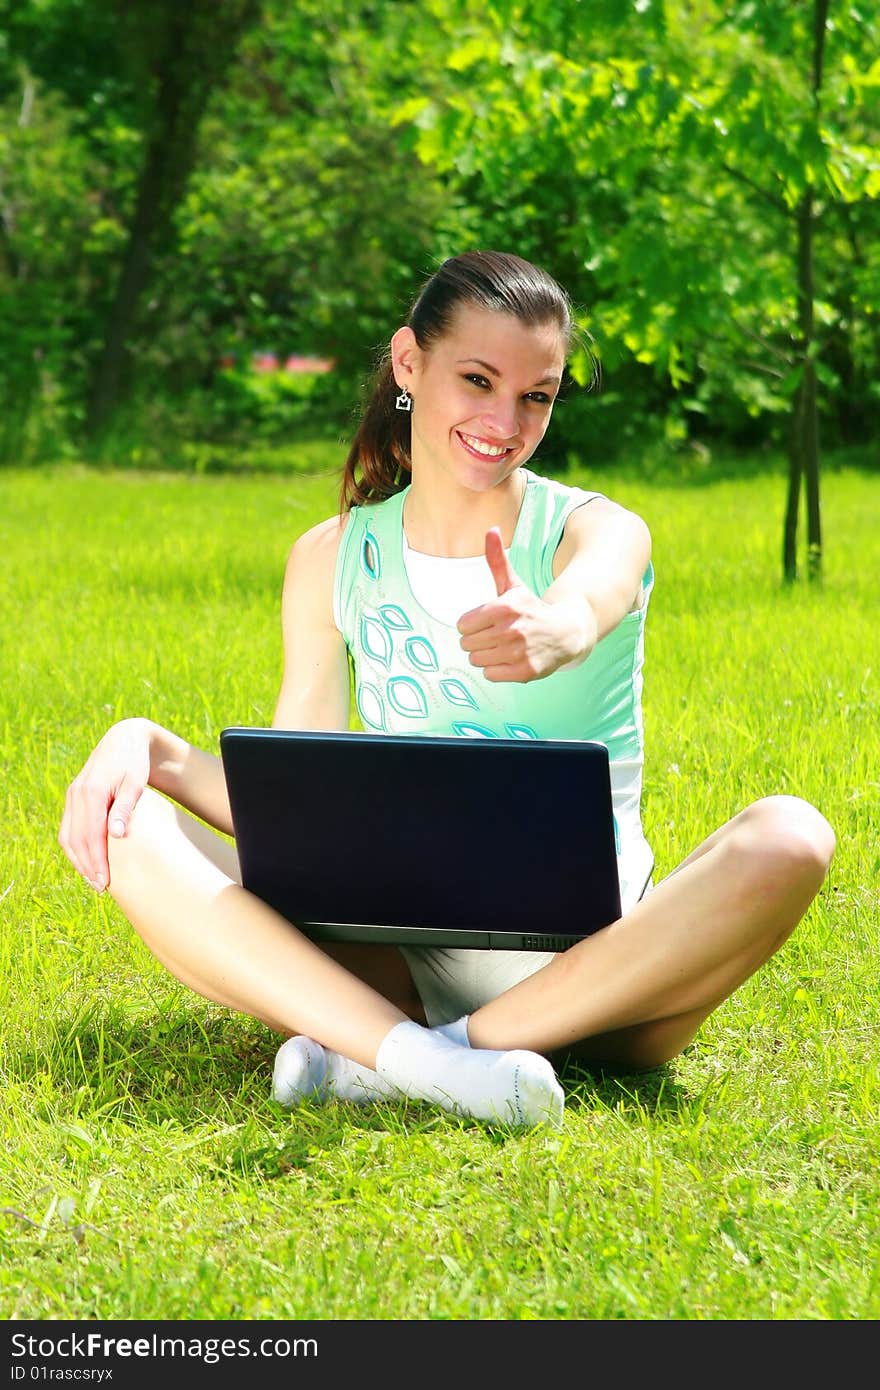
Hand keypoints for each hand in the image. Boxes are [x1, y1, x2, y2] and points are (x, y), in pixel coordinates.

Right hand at [58, 718, 152, 891]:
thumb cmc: (136, 763)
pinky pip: (68, 828)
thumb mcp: (136, 783)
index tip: (105, 881)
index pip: (90, 835)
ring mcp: (72, 796)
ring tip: (93, 879)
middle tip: (101, 887)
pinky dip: (75, 847)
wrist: (125, 739)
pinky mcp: (74, 797)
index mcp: (92, 792)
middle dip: (87, 866)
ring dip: (78, 859)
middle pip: (76, 839)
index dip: (96, 860)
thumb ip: (125, 808)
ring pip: (68, 835)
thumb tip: (117, 835)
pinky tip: (86, 860)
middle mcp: (77, 795)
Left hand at [456, 528, 591, 682]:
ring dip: (487, 656)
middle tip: (497, 636)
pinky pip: (491, 675)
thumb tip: (491, 529)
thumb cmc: (531, 608)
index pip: (463, 625)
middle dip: (478, 641)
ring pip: (477, 660)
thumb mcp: (513, 584)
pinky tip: (512, 659)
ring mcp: (519, 652)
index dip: (472, 625)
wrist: (566, 633)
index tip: (487, 622)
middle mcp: (512, 629)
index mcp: (505, 606)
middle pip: (468, 644)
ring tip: (504, 647)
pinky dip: (498, 670)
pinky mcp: (525, 672)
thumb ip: (497, 560)